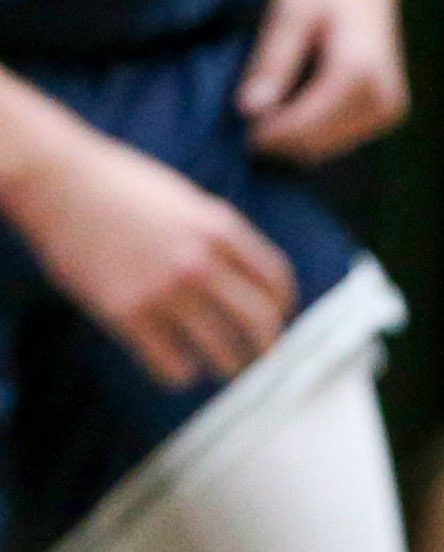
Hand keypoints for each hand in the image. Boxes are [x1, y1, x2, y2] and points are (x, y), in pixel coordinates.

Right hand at [0, 122, 293, 386]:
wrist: (54, 177)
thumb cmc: (116, 184)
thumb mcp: (184, 199)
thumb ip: (218, 235)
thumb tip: (249, 278)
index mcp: (220, 228)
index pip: (277, 281)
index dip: (283, 307)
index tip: (276, 320)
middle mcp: (200, 261)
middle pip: (261, 323)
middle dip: (267, 348)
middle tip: (259, 358)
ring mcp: (164, 289)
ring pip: (222, 354)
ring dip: (226, 368)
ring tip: (218, 368)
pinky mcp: (126, 312)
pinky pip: (173, 366)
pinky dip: (178, 374)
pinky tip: (173, 367)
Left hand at [237, 0, 406, 163]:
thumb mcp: (288, 13)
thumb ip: (272, 62)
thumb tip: (249, 110)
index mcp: (359, 76)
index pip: (304, 127)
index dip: (264, 132)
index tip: (232, 123)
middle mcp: (382, 101)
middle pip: (316, 144)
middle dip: (277, 136)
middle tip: (243, 115)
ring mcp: (388, 112)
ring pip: (326, 147)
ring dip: (291, 135)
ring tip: (266, 104)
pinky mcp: (386, 114)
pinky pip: (338, 138)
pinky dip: (308, 129)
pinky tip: (289, 103)